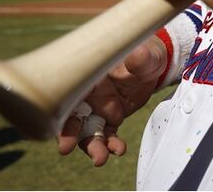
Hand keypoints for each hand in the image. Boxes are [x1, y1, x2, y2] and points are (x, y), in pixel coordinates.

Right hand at [57, 35, 165, 165]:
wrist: (155, 65)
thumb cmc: (145, 54)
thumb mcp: (145, 54)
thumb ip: (140, 57)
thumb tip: (139, 55)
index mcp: (88, 73)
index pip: (67, 89)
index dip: (59, 105)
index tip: (56, 119)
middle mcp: (88, 93)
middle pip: (72, 114)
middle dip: (67, 132)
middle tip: (66, 147)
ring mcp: (98, 108)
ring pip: (88, 130)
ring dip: (91, 145)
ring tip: (100, 158)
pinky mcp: (110, 118)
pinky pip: (107, 135)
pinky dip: (111, 144)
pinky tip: (119, 149)